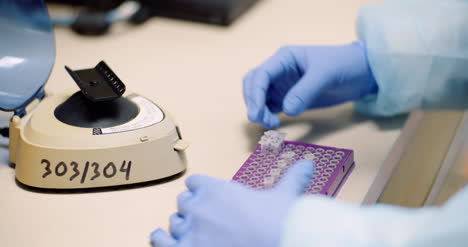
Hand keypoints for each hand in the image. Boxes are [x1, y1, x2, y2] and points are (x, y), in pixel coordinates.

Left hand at [150, 160, 314, 246]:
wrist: (275, 244)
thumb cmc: (277, 222)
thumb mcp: (285, 197)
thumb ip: (293, 179)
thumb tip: (307, 165)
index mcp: (217, 190)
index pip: (195, 183)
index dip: (200, 189)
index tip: (206, 195)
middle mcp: (199, 207)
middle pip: (184, 201)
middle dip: (192, 208)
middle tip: (202, 216)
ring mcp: (190, 231)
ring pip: (175, 221)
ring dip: (181, 225)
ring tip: (188, 230)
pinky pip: (162, 242)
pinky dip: (162, 240)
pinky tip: (163, 239)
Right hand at [243, 41, 376, 128]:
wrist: (361, 73)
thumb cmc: (344, 64)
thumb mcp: (325, 74)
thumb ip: (305, 91)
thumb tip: (287, 111)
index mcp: (284, 58)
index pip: (261, 74)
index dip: (255, 93)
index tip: (257, 112)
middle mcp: (279, 71)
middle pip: (253, 85)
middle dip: (253, 102)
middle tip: (260, 120)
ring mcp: (283, 85)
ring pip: (259, 97)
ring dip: (259, 110)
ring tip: (271, 124)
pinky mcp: (288, 98)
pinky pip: (269, 107)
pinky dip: (267, 115)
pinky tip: (275, 124)